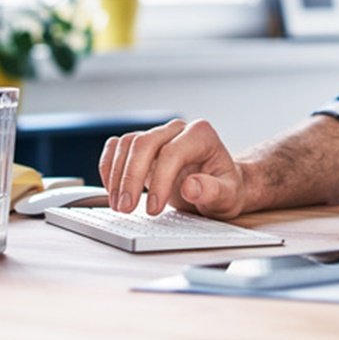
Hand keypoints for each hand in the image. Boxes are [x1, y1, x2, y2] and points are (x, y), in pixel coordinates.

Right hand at [98, 119, 245, 218]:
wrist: (221, 185)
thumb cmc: (226, 189)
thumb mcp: (228, 196)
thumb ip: (213, 191)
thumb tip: (191, 186)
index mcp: (202, 135)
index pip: (173, 153)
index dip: (159, 182)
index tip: (153, 209)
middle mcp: (178, 130)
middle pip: (145, 143)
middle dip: (131, 177)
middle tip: (125, 209)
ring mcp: (160, 135)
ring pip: (128, 144)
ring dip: (118, 175)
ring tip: (119, 206)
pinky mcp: (144, 147)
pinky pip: (118, 146)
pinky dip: (110, 166)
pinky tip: (112, 189)